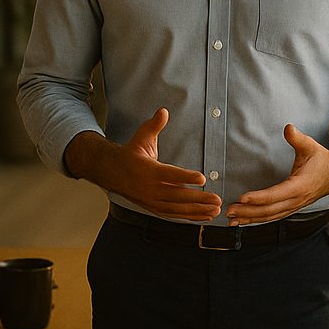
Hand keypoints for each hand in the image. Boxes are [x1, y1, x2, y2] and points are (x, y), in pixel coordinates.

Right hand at [98, 108, 220, 220]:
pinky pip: (174, 215)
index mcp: (148, 170)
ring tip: (216, 210)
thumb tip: (163, 111)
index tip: (202, 178)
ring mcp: (152, 201)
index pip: (169, 175)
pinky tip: (205, 216)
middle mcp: (150, 189)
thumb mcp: (141, 137)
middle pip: (177, 196)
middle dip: (198, 199)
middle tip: (217, 199)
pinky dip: (190, 217)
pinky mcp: (154, 208)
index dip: (186, 177)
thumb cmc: (131, 153)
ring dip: (198, 210)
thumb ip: (154, 126)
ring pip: (177, 209)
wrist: (112, 173)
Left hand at [226, 124, 328, 224]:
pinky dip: (257, 220)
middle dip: (248, 211)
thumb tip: (288, 128)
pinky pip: (272, 217)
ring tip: (231, 219)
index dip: (259, 197)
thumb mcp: (310, 146)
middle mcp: (296, 200)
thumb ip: (297, 138)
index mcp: (301, 185)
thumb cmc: (321, 161)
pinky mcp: (290, 208)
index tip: (242, 197)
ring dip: (250, 218)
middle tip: (229, 210)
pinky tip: (244, 220)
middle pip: (269, 210)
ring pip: (270, 216)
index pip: (277, 194)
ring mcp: (293, 206)